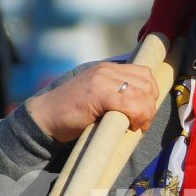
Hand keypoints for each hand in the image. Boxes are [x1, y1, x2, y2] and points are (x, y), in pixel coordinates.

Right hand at [23, 61, 160, 143]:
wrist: (44, 118)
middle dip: (149, 107)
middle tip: (141, 124)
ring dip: (144, 113)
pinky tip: (128, 126)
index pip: (144, 74)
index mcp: (108, 69)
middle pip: (146, 84)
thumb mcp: (98, 98)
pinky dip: (135, 116)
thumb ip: (117, 95)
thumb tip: (143, 106)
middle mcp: (106, 70)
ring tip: (135, 126)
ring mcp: (101, 79)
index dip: (150, 95)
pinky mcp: (97, 93)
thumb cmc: (71, 114)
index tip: (143, 114)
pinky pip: (128, 103)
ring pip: (141, 93)